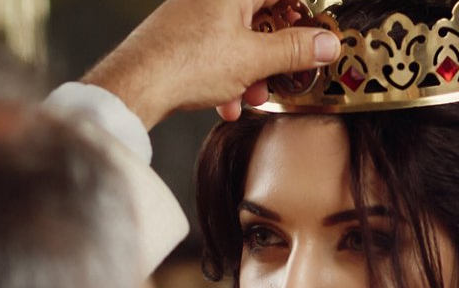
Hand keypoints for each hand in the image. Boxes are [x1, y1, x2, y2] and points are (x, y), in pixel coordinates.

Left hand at [82, 0, 339, 125]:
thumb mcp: (253, 59)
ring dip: (252, 72)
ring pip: (239, 40)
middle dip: (276, 51)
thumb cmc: (183, 62)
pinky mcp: (181, 40)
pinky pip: (216, 54)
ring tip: (253, 95)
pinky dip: (228, 78)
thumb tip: (325, 43)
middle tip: (290, 70)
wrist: (133, 86)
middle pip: (261, 17)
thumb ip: (294, 50)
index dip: (303, 14)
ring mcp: (194, 18)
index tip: (318, 32)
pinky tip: (227, 102)